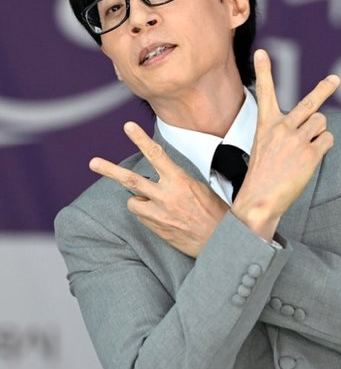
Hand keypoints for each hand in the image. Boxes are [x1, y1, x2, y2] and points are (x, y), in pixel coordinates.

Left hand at [89, 122, 228, 256]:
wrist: (218, 241)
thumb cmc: (213, 213)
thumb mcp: (199, 188)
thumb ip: (177, 179)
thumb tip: (162, 174)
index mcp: (180, 181)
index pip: (156, 155)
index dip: (140, 139)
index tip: (128, 126)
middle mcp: (166, 196)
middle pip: (131, 179)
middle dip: (110, 170)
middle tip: (93, 162)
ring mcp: (159, 214)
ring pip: (132, 201)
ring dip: (138, 200)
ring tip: (153, 204)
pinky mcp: (156, 228)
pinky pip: (141, 216)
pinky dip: (146, 214)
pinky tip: (162, 218)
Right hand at [232, 49, 338, 239]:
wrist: (259, 200)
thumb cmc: (262, 177)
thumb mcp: (265, 147)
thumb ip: (283, 131)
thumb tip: (313, 123)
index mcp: (266, 124)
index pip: (264, 92)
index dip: (263, 70)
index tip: (261, 52)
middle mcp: (281, 127)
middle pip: (310, 103)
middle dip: (324, 89)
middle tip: (335, 80)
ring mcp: (296, 138)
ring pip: (322, 122)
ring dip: (319, 133)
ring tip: (306, 149)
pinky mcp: (309, 152)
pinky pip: (327, 139)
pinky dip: (323, 147)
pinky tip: (310, 159)